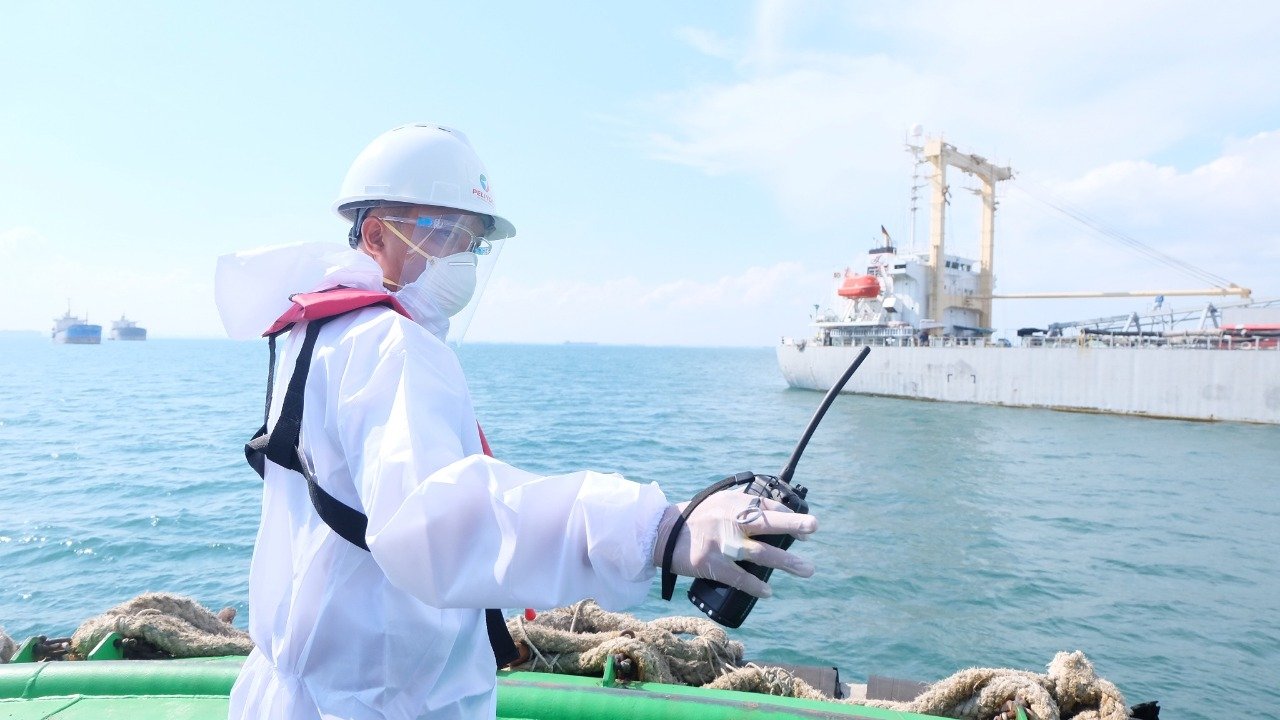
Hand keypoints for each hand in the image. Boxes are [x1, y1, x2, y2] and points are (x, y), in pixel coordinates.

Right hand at [652, 491, 817, 597]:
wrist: (662, 533)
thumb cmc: (697, 518)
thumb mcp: (721, 503)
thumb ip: (746, 506)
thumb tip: (777, 513)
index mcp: (734, 503)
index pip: (768, 507)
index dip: (790, 517)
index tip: (808, 530)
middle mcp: (729, 520)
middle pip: (765, 522)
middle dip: (792, 525)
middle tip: (814, 527)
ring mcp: (721, 543)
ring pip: (758, 552)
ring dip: (785, 561)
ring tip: (807, 569)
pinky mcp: (710, 563)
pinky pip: (737, 577)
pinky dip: (754, 585)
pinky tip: (768, 591)